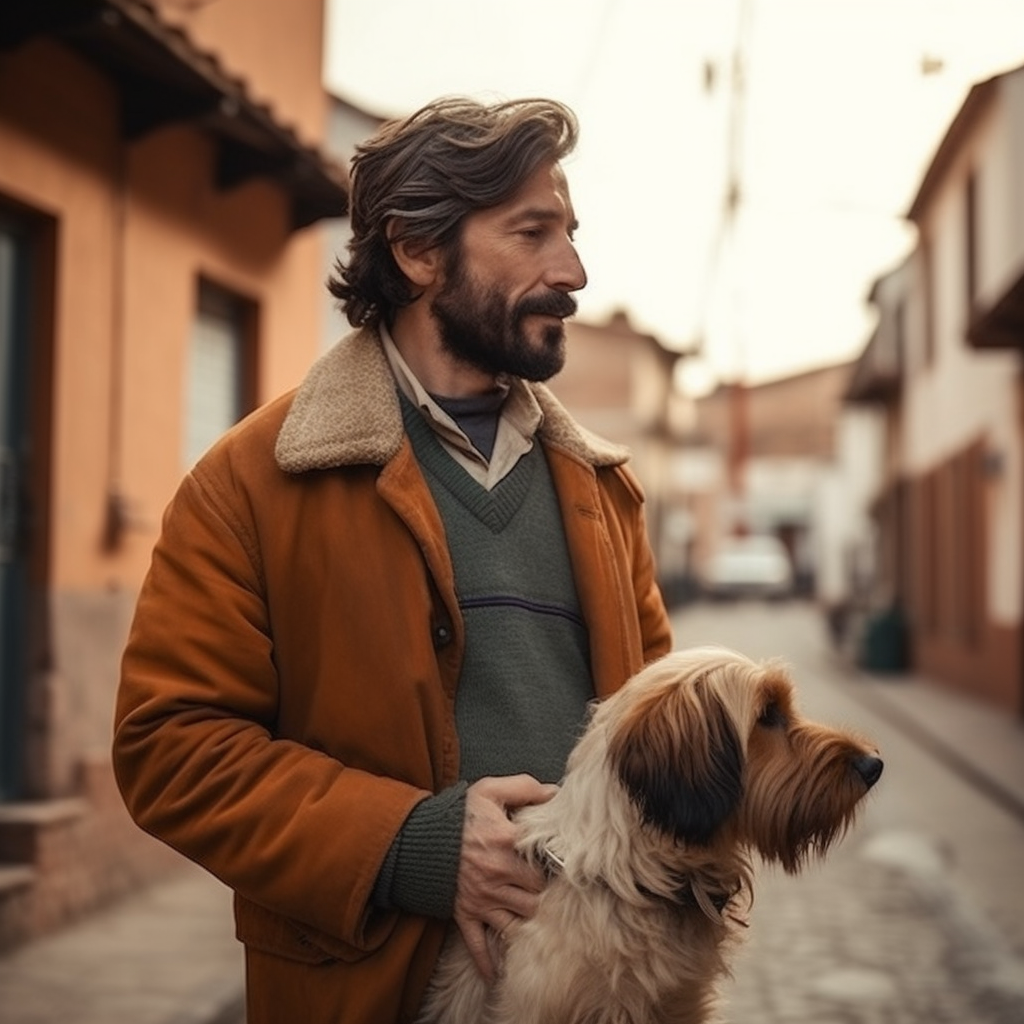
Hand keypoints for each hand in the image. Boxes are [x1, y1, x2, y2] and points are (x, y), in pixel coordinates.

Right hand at [453, 774, 558, 979]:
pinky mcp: (465, 913)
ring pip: (518, 924)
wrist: (418, 836)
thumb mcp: (491, 790)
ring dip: (531, 930)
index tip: (574, 872)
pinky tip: (500, 976)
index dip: (562, 869)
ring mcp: (482, 899)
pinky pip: (478, 944)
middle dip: (551, 903)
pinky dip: (489, 962)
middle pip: (537, 899)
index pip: (546, 863)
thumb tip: (556, 793)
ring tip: (548, 935)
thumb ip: (526, 789)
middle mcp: (498, 875)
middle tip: (565, 905)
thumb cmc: (459, 813)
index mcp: (508, 843)